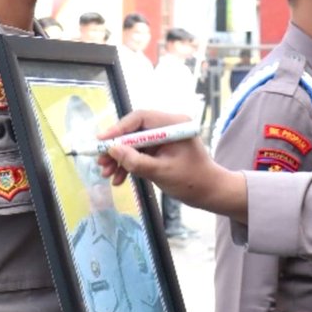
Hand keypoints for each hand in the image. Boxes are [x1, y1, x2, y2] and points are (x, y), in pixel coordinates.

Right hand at [97, 111, 245, 216]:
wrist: (210, 193)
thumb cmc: (192, 181)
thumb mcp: (161, 172)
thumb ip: (136, 161)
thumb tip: (112, 149)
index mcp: (174, 124)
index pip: (140, 118)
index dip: (118, 129)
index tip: (102, 142)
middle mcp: (168, 126)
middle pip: (134, 131)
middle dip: (116, 148)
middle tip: (101, 163)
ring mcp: (164, 138)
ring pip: (134, 143)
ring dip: (120, 159)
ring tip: (107, 175)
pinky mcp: (161, 149)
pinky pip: (140, 153)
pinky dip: (129, 164)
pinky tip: (119, 179)